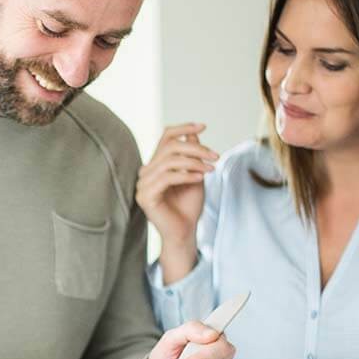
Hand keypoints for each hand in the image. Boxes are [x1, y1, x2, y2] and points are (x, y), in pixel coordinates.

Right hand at [136, 123, 218, 279]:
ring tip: (210, 169)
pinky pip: (167, 177)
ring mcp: (143, 184)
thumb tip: (193, 132)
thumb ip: (191, 155)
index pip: (165, 137)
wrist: (184, 232)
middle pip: (171, 147)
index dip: (184, 128)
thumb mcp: (194, 174)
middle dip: (196, 149)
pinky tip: (201, 177)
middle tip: (215, 156)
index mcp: (156, 164)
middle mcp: (146, 172)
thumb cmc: (188, 206)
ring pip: (170, 161)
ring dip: (195, 162)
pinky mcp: (146, 196)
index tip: (204, 126)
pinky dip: (187, 175)